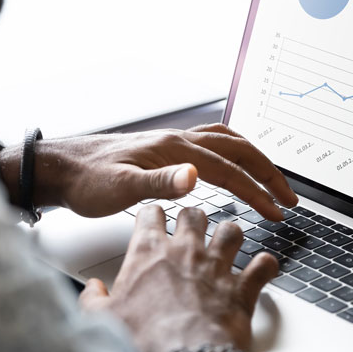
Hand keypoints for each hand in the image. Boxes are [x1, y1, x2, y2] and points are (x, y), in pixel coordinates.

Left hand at [0, 124, 297, 220]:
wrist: (63, 167)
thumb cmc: (88, 181)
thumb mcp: (120, 188)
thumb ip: (159, 183)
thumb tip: (195, 177)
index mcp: (174, 149)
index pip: (229, 170)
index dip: (257, 191)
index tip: (278, 212)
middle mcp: (179, 139)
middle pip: (238, 149)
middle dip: (268, 173)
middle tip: (289, 198)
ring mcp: (174, 141)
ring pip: (229, 142)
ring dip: (255, 160)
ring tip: (273, 181)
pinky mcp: (166, 147)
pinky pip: (213, 142)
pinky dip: (234, 152)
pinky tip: (234, 164)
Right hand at [79, 205, 277, 351]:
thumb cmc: (145, 340)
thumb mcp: (103, 319)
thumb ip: (94, 299)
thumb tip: (91, 291)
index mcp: (150, 252)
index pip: (151, 213)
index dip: (153, 214)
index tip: (154, 219)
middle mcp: (186, 251)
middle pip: (194, 213)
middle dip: (193, 218)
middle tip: (192, 228)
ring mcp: (218, 266)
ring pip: (232, 230)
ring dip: (230, 235)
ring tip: (227, 242)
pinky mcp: (243, 288)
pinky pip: (264, 265)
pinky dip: (265, 266)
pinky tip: (262, 268)